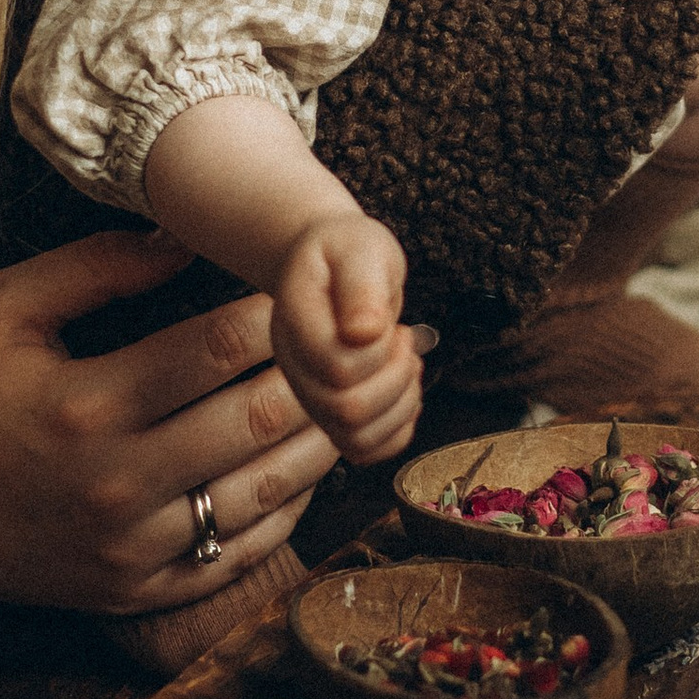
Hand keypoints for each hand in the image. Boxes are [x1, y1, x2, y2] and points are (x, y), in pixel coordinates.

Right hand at [0, 225, 337, 615]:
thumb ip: (97, 267)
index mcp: (86, 405)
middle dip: (324, 376)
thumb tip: (183, 237)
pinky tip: (309, 468)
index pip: (212, 351)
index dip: (274, 316)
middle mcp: (116, 483)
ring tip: (361, 400)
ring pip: (263, 493)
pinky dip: (288, 509)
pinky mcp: (139, 591)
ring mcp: (132, 547)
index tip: (310, 289)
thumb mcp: (5, 309)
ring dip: (324, 443)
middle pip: (255, 423)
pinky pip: (239, 551)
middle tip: (372, 345)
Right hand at [268, 205, 422, 463]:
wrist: (333, 266)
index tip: (389, 324)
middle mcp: (295, 371)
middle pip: (348, 411)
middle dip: (395, 378)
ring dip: (401, 403)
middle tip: (402, 341)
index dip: (378, 352)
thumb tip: (365, 331)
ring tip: (406, 362)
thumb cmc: (348, 253)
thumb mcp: (361, 248)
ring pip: (358, 438)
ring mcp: (312, 398)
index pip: (338, 367)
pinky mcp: (333, 416)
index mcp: (293, 327)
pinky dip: (399, 428)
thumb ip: (362, 286)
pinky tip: (405, 391)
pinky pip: (367, 450)